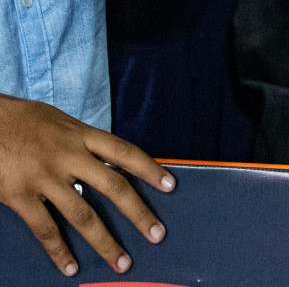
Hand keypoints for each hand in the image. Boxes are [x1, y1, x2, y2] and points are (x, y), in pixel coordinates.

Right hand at [0, 94, 173, 276]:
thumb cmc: (21, 120)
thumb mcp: (59, 122)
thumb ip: (83, 141)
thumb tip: (106, 158)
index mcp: (81, 135)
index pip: (124, 152)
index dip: (149, 169)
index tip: (170, 186)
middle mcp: (68, 157)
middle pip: (113, 187)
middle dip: (138, 213)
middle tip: (157, 234)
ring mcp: (45, 178)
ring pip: (82, 215)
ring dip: (104, 241)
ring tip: (122, 262)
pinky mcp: (20, 196)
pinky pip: (44, 228)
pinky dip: (58, 250)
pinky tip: (69, 267)